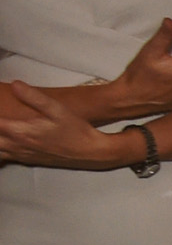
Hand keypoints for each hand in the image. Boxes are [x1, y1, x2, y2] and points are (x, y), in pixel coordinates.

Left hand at [0, 82, 134, 169]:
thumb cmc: (75, 129)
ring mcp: (21, 154)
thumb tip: (15, 84)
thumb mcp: (57, 109)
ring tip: (3, 130)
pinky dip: (1, 148)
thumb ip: (34, 97)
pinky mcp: (27, 159)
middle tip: (3, 119)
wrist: (90, 151)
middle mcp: (17, 145)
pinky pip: (4, 157)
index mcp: (20, 132)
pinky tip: (5, 142)